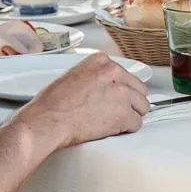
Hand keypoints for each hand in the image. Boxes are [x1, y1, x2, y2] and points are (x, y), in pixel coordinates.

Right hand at [24, 50, 149, 147]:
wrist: (48, 120)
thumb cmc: (52, 103)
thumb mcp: (73, 75)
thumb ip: (94, 77)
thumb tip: (104, 87)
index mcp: (101, 61)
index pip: (125, 74)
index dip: (120, 89)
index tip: (114, 97)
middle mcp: (114, 72)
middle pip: (138, 89)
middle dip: (130, 102)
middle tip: (116, 112)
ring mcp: (121, 92)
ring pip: (142, 106)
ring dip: (131, 115)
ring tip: (114, 122)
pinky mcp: (123, 113)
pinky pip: (136, 123)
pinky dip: (127, 129)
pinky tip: (113, 130)